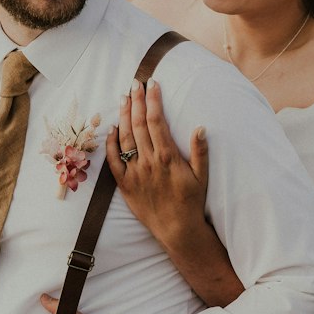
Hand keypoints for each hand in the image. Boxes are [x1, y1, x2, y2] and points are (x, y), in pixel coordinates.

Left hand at [106, 78, 208, 244]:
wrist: (176, 230)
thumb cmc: (191, 202)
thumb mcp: (202, 176)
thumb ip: (200, 151)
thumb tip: (200, 127)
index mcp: (168, 157)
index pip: (157, 121)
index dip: (153, 100)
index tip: (152, 84)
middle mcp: (148, 162)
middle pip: (138, 124)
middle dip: (136, 101)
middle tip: (135, 83)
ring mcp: (134, 172)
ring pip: (125, 138)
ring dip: (123, 116)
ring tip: (123, 98)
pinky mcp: (125, 184)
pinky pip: (113, 160)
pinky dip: (111, 143)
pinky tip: (112, 128)